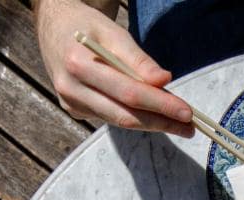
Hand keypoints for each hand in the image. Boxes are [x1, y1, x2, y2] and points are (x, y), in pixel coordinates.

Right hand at [34, 0, 192, 134]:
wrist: (53, 28)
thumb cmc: (87, 26)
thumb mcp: (114, 33)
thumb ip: (139, 60)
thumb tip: (164, 81)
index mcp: (78, 64)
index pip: (128, 93)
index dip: (160, 105)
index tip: (187, 113)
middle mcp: (71, 89)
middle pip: (125, 115)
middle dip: (161, 122)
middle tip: (190, 127)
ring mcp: (71, 103)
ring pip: (119, 121)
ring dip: (152, 123)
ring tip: (178, 122)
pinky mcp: (75, 110)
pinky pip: (111, 118)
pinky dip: (134, 117)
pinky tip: (152, 114)